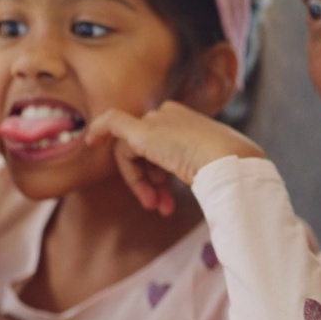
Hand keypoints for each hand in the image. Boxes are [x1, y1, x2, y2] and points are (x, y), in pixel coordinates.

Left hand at [86, 101, 265, 215]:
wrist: (231, 164)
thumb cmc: (229, 170)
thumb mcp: (211, 166)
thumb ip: (193, 164)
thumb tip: (192, 172)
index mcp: (189, 121)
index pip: (162, 145)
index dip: (158, 172)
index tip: (162, 193)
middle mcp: (172, 115)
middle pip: (144, 149)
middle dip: (149, 180)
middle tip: (159, 205)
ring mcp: (158, 120)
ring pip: (131, 151)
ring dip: (140, 182)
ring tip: (157, 205)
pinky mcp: (143, 130)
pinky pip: (112, 122)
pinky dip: (99, 129)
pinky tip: (89, 141)